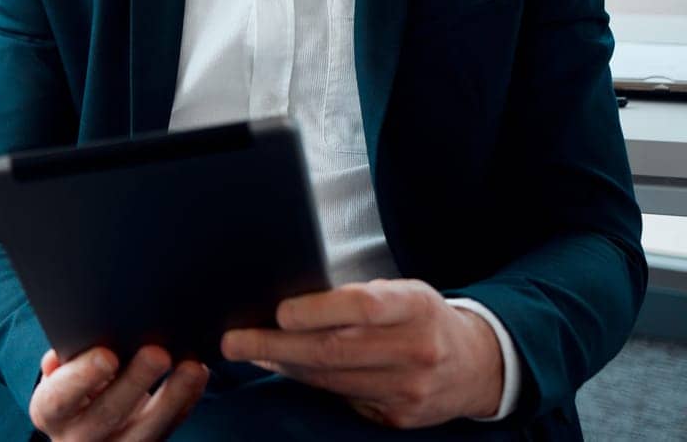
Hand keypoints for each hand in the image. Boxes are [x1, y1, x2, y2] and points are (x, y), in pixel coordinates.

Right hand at [29, 345, 207, 440]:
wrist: (82, 427)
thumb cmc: (70, 385)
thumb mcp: (57, 374)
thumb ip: (65, 359)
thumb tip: (77, 338)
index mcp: (49, 412)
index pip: (60, 397)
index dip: (82, 377)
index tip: (106, 355)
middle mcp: (77, 438)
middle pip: (108, 413)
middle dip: (136, 381)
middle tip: (158, 353)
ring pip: (147, 430)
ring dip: (173, 397)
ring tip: (193, 366)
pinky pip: (168, 430)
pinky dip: (186, 402)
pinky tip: (198, 376)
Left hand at [220, 279, 504, 428]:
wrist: (476, 365)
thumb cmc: (422, 317)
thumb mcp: (401, 292)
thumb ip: (356, 297)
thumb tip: (288, 304)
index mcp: (415, 306)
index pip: (361, 307)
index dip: (316, 309)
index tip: (278, 311)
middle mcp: (416, 350)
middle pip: (335, 350)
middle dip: (275, 345)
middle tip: (233, 341)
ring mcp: (410, 389)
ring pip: (331, 379)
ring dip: (284, 365)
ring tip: (248, 351)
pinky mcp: (400, 417)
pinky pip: (342, 398)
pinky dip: (308, 383)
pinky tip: (285, 368)